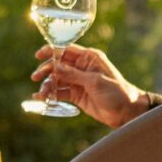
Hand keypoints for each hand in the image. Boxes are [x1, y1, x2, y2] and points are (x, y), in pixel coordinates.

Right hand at [31, 45, 154, 128]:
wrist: (126, 111)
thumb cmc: (116, 91)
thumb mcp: (95, 81)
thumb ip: (73, 74)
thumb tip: (55, 67)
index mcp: (89, 58)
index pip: (66, 50)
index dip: (51, 51)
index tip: (38, 56)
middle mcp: (82, 67)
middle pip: (58, 65)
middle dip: (46, 70)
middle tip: (35, 77)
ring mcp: (79, 81)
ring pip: (57, 80)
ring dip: (47, 85)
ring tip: (41, 94)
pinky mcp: (77, 95)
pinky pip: (60, 92)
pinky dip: (51, 94)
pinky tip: (42, 98)